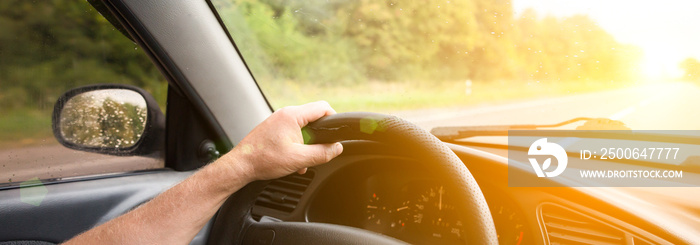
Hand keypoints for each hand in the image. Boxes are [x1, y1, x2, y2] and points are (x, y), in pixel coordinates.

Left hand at [217, 101, 342, 181]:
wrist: (241, 165)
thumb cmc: (263, 159)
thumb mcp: (299, 159)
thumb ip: (322, 153)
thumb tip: (337, 148)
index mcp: (292, 115)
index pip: (323, 108)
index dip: (334, 119)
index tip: (336, 134)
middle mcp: (285, 114)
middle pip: (314, 119)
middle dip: (318, 138)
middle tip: (316, 152)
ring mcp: (278, 121)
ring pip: (303, 129)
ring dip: (307, 145)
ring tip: (300, 160)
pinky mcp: (274, 129)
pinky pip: (293, 133)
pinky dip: (297, 146)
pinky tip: (292, 161)